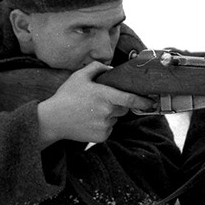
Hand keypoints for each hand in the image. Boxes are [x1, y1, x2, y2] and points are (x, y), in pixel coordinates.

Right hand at [37, 61, 154, 146]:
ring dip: (109, 115)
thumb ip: (97, 68)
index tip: (152, 102)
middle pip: (123, 108)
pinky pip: (109, 129)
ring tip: (90, 111)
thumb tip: (111, 68)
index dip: (143, 101)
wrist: (51, 120)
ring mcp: (105, 126)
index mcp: (104, 96)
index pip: (130, 99)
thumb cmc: (66, 96)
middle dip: (118, 104)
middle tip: (101, 101)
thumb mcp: (79, 77)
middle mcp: (107, 112)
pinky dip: (104, 125)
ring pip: (116, 119)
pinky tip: (89, 121)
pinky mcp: (101, 137)